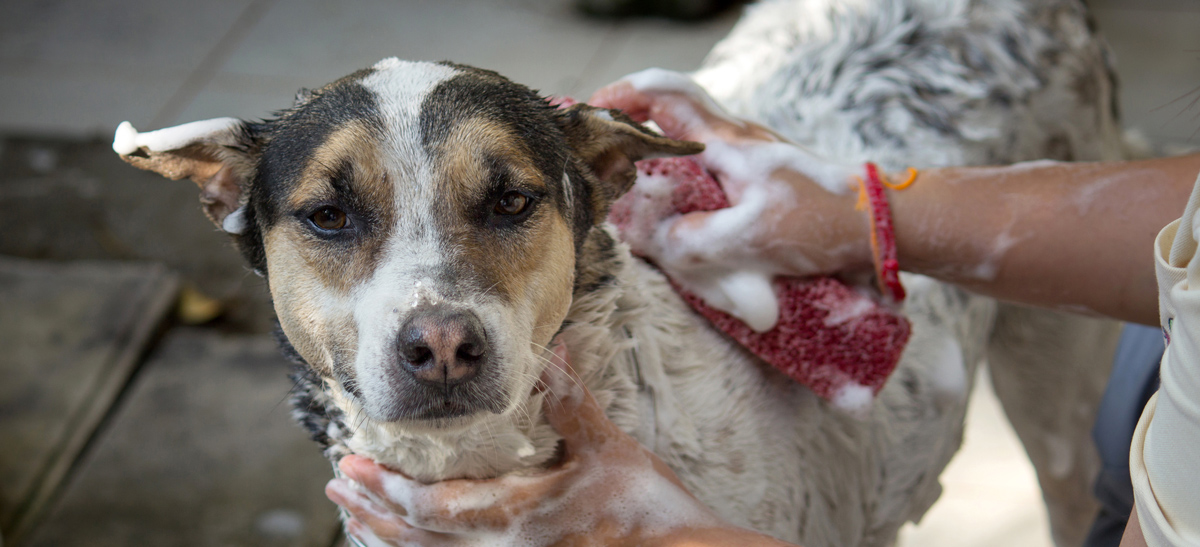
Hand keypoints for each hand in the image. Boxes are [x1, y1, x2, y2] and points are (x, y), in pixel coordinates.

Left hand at [324, 344, 779, 546]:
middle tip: (337, 487)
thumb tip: (554, 349)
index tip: (352, 467)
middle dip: (372, 512)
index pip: (431, 509)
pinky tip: (410, 544)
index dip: (387, 490)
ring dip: (387, 537)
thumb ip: (572, 402)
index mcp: (516, 518)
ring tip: (355, 517)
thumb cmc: (648, 514)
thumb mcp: (609, 451)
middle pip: (417, 540)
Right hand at [591, 69, 871, 329]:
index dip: (622, 96)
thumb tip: (651, 239)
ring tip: (627, 201)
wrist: (880, 226)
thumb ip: (694, 241)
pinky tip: (674, 226)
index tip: (591, 114)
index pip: (666, 94)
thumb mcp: (754, 238)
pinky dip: (679, 194)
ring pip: (684, 154)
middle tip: (598, 164)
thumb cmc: (824, 221)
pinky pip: (705, 181)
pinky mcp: (756, 186)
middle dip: (626, 136)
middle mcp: (734, 143)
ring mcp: (746, 163)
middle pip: (667, 120)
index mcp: (727, 141)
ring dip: (652, 170)